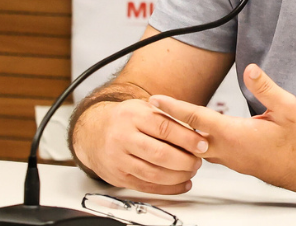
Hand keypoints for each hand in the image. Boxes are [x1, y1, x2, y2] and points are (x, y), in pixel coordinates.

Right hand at [72, 98, 209, 194]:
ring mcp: (119, 159)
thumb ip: (167, 117)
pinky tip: (181, 184)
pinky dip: (167, 188)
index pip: (165, 128)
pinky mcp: (118, 177)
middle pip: (160, 154)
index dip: (187, 138)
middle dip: (184, 160)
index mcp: (133, 116)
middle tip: (198, 161)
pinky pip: (146, 186)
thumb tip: (196, 131)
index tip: (202, 144)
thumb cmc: (125, 119)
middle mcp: (123, 137)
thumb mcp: (143, 108)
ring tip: (191, 172)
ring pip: (154, 173)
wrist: (93, 132)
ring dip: (178, 176)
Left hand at [150, 64, 295, 194]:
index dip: (174, 107)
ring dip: (181, 132)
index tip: (155, 100)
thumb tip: (250, 69)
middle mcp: (228, 150)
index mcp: (236, 135)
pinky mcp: (236, 162)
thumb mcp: (287, 107)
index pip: (196, 119)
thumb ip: (266, 88)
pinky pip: (208, 152)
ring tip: (167, 118)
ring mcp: (231, 159)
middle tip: (150, 107)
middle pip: (188, 135)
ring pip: (196, 146)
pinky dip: (196, 141)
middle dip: (168, 121)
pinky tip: (195, 134)